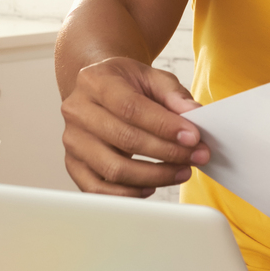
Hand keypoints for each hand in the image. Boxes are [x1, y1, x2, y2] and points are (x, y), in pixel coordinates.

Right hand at [61, 57, 206, 196]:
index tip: (193, 137)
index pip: (131, 108)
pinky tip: (151, 186)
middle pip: (124, 139)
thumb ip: (174, 94)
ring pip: (113, 169)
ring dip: (154, 176)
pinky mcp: (73, 164)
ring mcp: (73, 140)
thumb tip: (194, 115)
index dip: (164, 126)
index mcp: (95, 81)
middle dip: (168, 152)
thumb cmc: (126, 84)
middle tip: (197, 156)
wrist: (98, 90)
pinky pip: (98, 190)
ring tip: (181, 172)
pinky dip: (128, 193)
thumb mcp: (151, 77)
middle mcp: (77, 111)